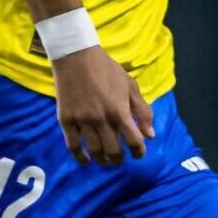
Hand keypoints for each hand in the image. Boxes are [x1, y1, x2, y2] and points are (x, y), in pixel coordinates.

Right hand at [51, 46, 151, 164]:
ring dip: (103, 160)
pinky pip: (72, 146)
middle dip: (120, 159)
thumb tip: (150, 135)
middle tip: (120, 158)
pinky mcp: (66, 120)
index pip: (134, 141)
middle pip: (114, 151)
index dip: (139, 151)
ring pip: (95, 151)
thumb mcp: (130, 85)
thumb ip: (142, 111)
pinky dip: (80, 158)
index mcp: (120, 111)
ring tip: (106, 160)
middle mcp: (102, 120)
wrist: (76, 56)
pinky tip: (86, 160)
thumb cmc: (106, 69)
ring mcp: (82, 121)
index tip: (138, 153)